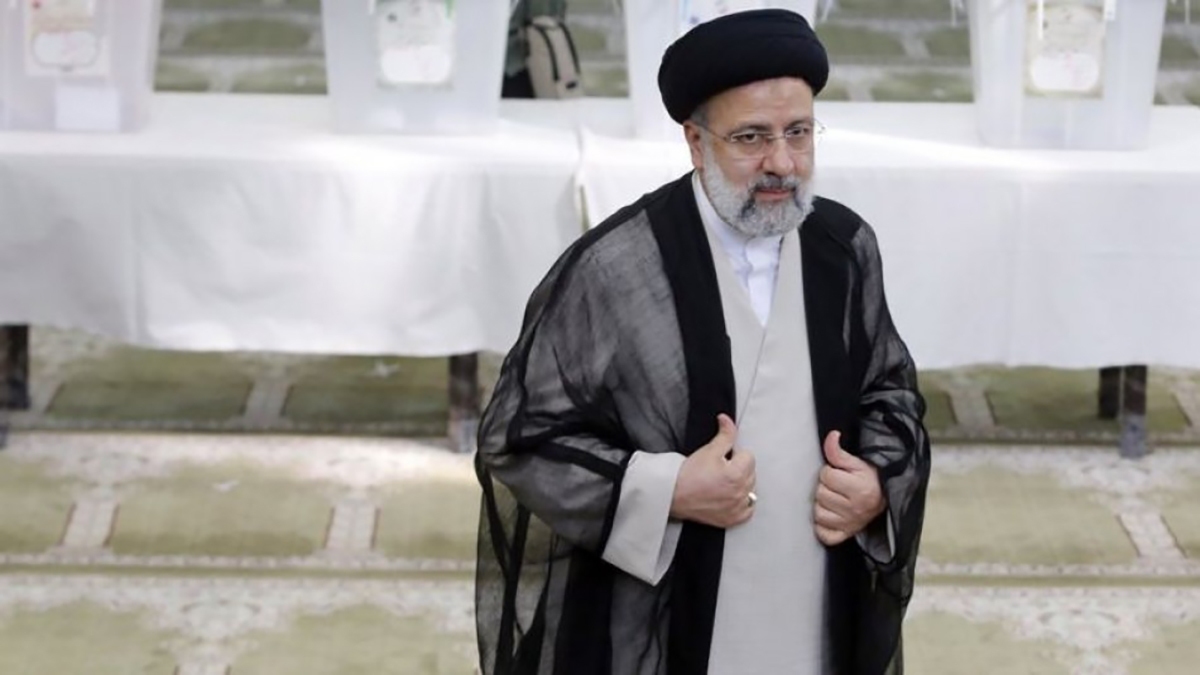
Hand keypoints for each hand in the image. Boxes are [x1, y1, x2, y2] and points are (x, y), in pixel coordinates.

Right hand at [670, 414, 756, 528]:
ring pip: (751, 490)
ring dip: (741, 484)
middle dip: (739, 467)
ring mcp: (736, 508)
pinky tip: (730, 497)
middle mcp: (740, 493)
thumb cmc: (687, 475)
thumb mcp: (709, 450)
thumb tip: (727, 420)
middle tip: (721, 469)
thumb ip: (725, 434)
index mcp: (737, 474)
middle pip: (751, 473)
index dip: (735, 454)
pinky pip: (748, 511)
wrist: (672, 495)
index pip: (749, 456)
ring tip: (723, 482)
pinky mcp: (731, 519)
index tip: (723, 458)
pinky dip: (743, 504)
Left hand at [814, 431, 885, 545]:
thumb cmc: (870, 479)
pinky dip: (822, 526)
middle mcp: (855, 510)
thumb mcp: (857, 463)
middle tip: (836, 487)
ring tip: (833, 499)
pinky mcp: (844, 535)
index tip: (839, 474)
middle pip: (820, 494)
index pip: (827, 476)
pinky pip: (823, 534)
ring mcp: (849, 525)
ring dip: (821, 505)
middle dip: (825, 487)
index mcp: (860, 490)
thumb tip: (832, 436)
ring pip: (818, 513)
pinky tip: (830, 515)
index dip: (829, 471)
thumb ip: (839, 451)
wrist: (885, 498)